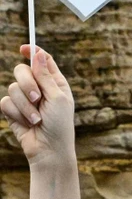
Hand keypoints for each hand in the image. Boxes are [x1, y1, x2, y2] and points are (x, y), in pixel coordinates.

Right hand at [1, 46, 75, 169]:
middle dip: (27, 84)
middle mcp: (39, 88)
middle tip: (37, 98)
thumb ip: (46, 76)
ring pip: (12, 87)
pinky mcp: (13, 110)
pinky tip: (27, 123)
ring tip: (36, 119)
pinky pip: (5, 102)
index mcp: (54, 83)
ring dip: (25, 105)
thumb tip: (39, 53)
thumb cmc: (60, 125)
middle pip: (21, 70)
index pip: (41, 60)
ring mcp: (24, 99)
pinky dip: (17, 114)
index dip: (32, 51)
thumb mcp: (57, 98)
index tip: (24, 48)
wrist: (49, 149)